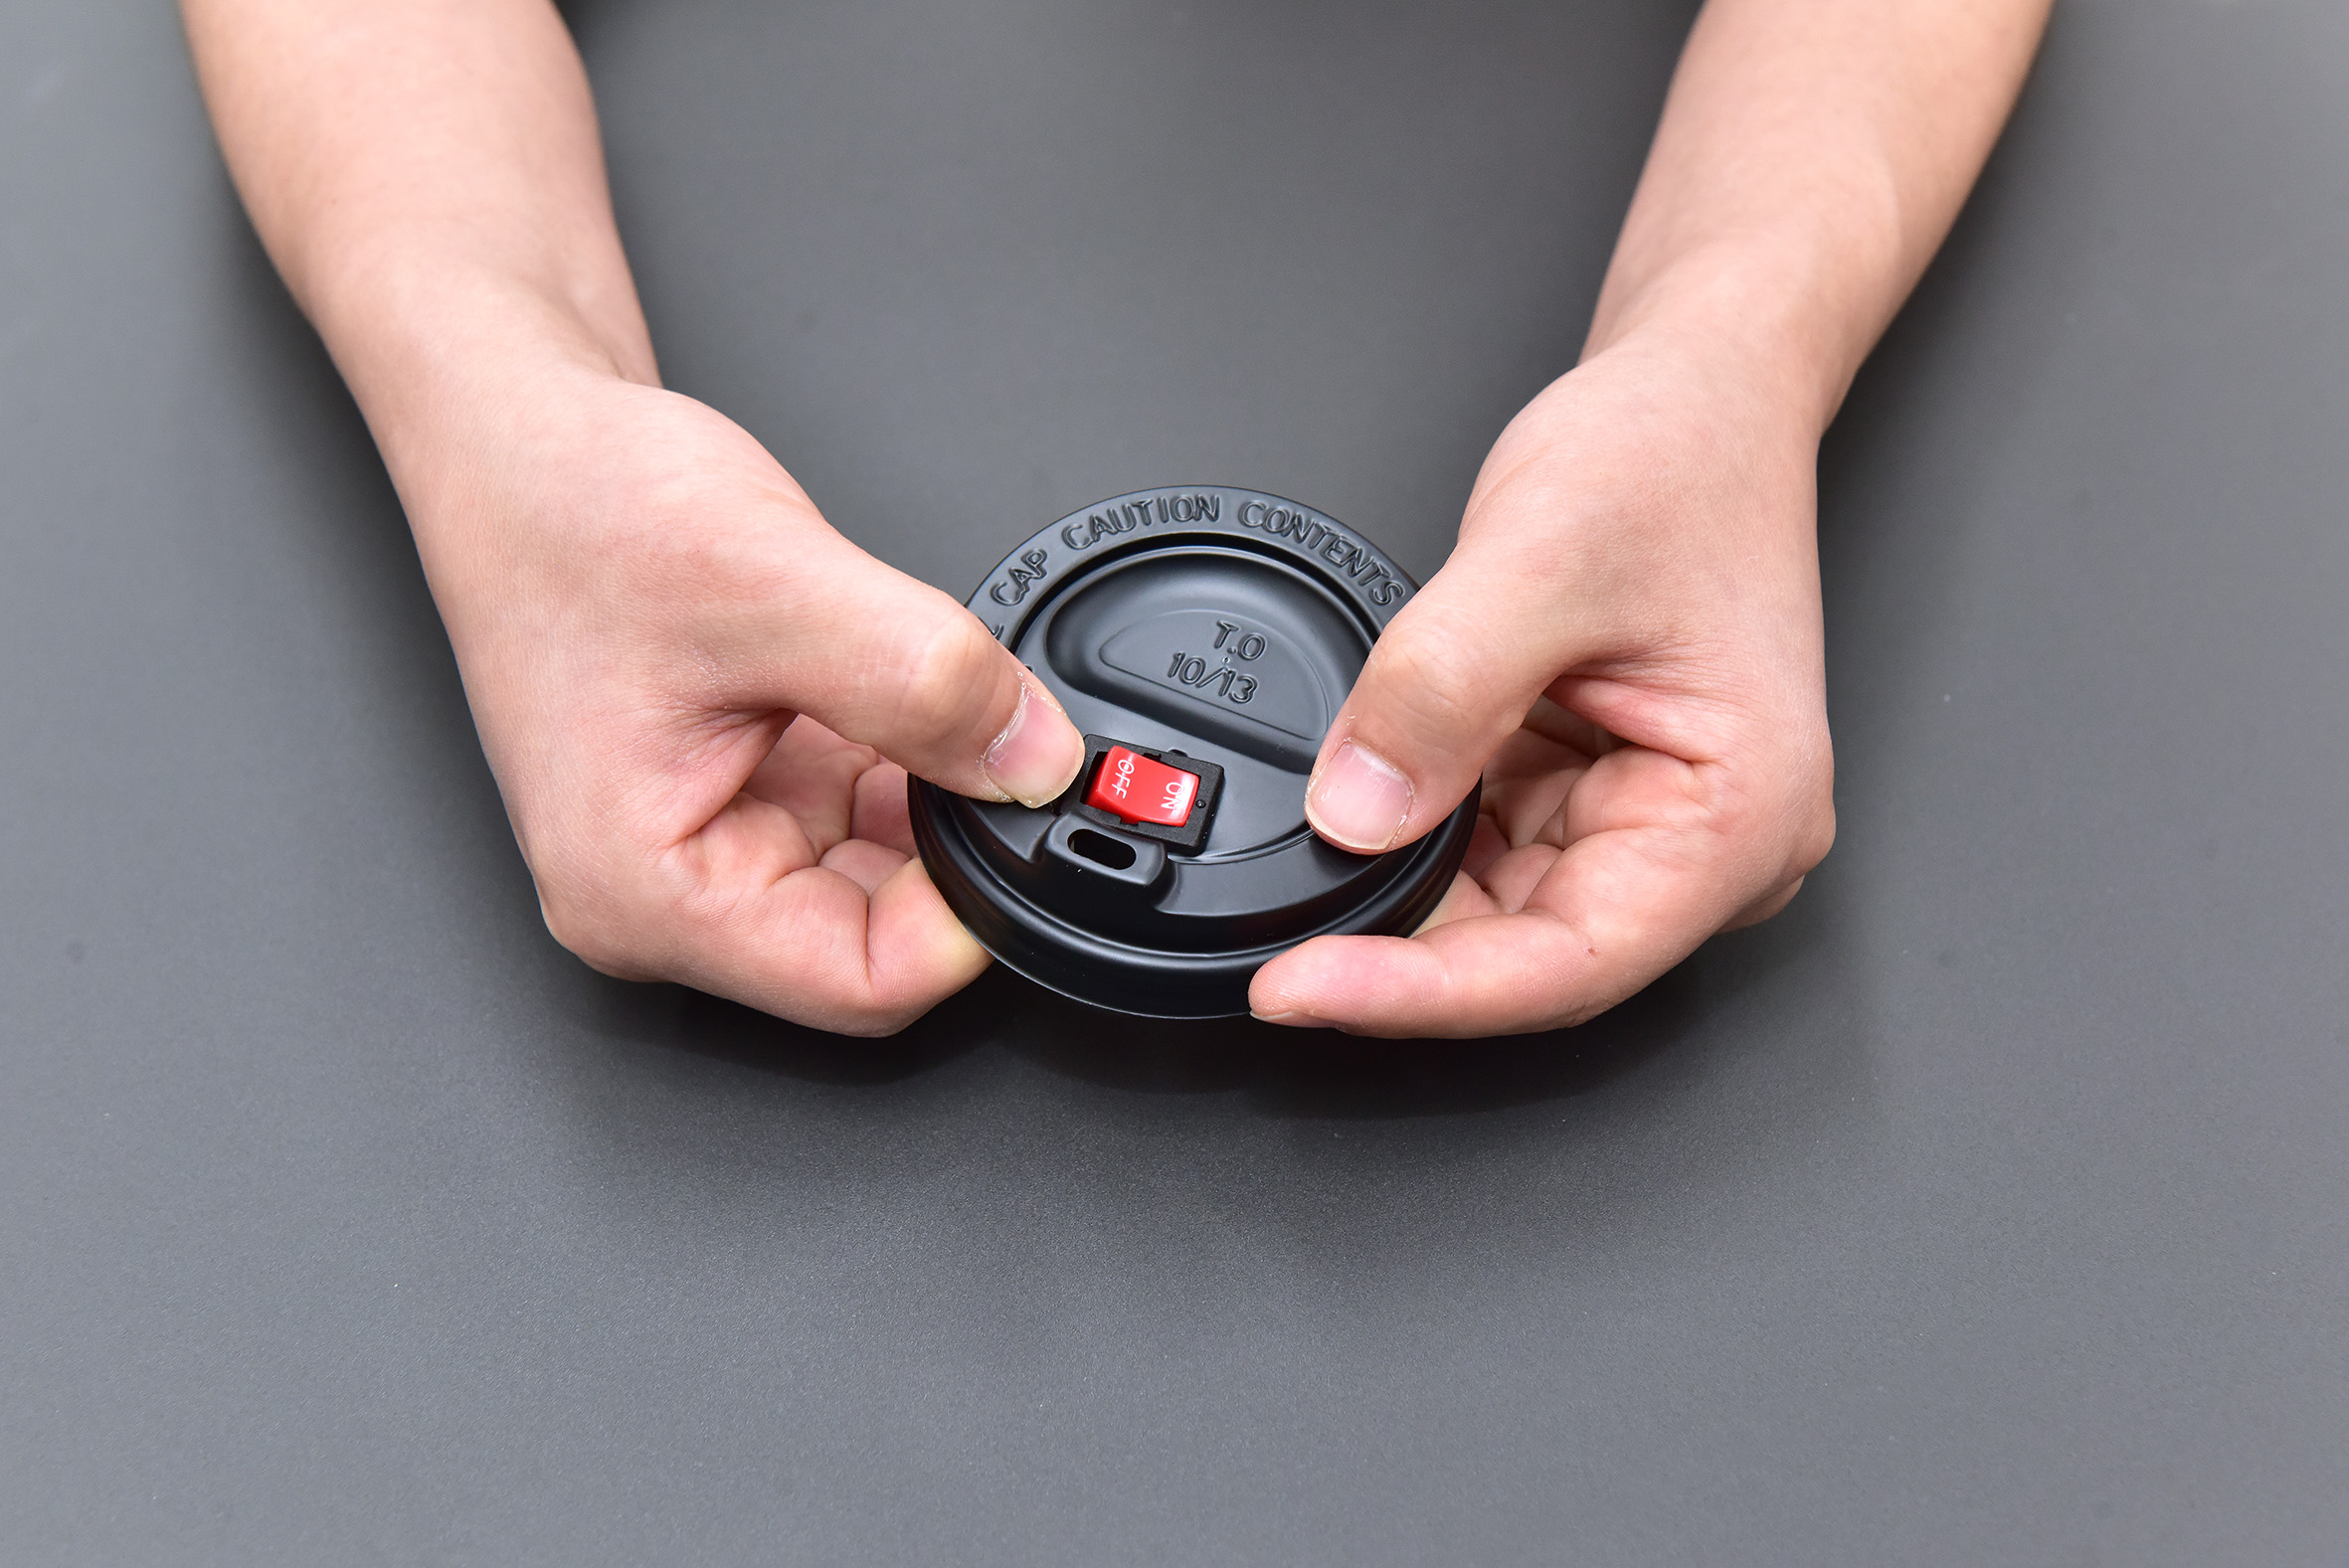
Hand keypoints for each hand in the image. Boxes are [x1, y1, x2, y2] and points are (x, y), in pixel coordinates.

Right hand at [399, 364, 1085, 1034]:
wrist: (517, 434)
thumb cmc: (570, 508)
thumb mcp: (774, 583)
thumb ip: (924, 680)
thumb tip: (1038, 761)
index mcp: (644, 894)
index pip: (863, 985)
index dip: (971, 918)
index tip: (1029, 819)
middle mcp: (664, 897)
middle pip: (878, 937)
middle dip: (952, 841)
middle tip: (990, 729)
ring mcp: (703, 847)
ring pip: (881, 871)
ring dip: (929, 789)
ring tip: (899, 678)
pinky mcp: (735, 796)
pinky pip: (860, 811)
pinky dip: (903, 753)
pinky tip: (881, 677)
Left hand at [1249, 335, 1835, 1035]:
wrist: (1700, 390)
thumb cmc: (1677, 457)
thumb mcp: (1541, 558)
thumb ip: (1440, 691)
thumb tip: (1350, 812)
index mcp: (1740, 819)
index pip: (1565, 966)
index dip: (1422, 996)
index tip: (1301, 990)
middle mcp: (1709, 846)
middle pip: (1529, 958)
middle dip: (1398, 951)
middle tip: (1272, 944)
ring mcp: (1647, 824)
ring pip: (1497, 913)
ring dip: (1401, 894)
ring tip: (1311, 858)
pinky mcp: (1593, 795)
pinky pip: (1486, 852)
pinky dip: (1415, 838)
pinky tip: (1363, 807)